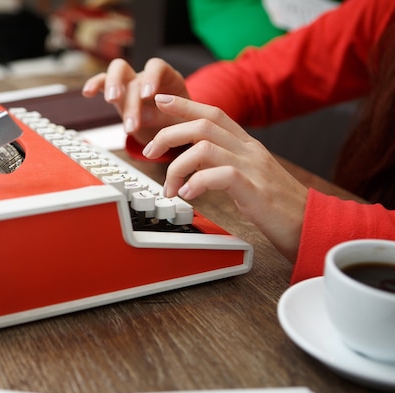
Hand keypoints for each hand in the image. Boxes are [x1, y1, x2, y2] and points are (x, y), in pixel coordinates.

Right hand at [82, 58, 188, 145]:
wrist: (169, 131)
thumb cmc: (176, 123)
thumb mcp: (176, 123)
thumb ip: (163, 118)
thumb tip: (142, 116)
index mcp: (166, 78)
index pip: (156, 67)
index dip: (151, 78)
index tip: (148, 96)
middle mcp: (146, 77)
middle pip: (135, 73)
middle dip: (128, 92)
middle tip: (126, 112)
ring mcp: (130, 83)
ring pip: (116, 71)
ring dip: (112, 84)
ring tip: (111, 101)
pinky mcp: (118, 93)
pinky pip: (103, 82)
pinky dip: (94, 85)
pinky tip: (87, 93)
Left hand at [143, 94, 308, 261]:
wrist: (310, 226)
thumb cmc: (276, 206)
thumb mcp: (247, 177)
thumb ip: (222, 165)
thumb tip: (193, 165)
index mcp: (247, 146)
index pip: (213, 113)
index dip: (184, 104)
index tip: (159, 100)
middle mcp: (249, 151)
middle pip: (203, 125)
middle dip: (168, 135)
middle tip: (149, 152)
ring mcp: (253, 169)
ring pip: (205, 148)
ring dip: (177, 166)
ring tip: (169, 188)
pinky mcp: (255, 190)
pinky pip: (221, 176)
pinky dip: (197, 182)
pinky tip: (189, 194)